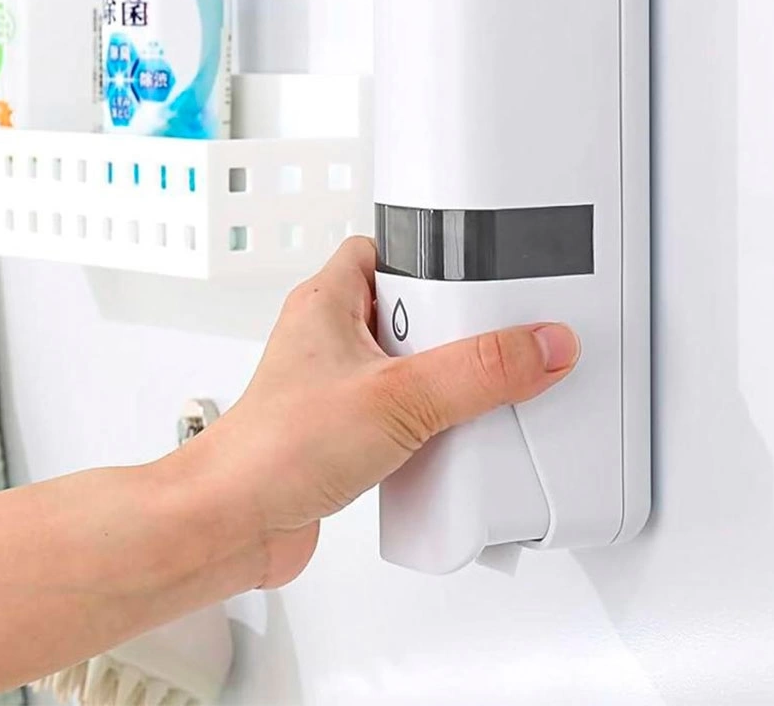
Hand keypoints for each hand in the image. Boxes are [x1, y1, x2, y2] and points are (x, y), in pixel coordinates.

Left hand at [182, 237, 580, 588]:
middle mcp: (329, 339)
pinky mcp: (342, 431)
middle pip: (408, 310)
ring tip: (468, 397)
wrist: (235, 524)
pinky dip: (424, 426)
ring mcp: (335, 387)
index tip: (480, 268)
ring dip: (438, 385)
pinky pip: (398, 413)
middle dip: (449, 328)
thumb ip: (477, 371)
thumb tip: (539, 345)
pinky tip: (442, 443)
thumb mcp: (398, 397)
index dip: (432, 252)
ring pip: (406, 366)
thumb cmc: (275, 447)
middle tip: (483, 342)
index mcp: (328, 301)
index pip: (385, 248)